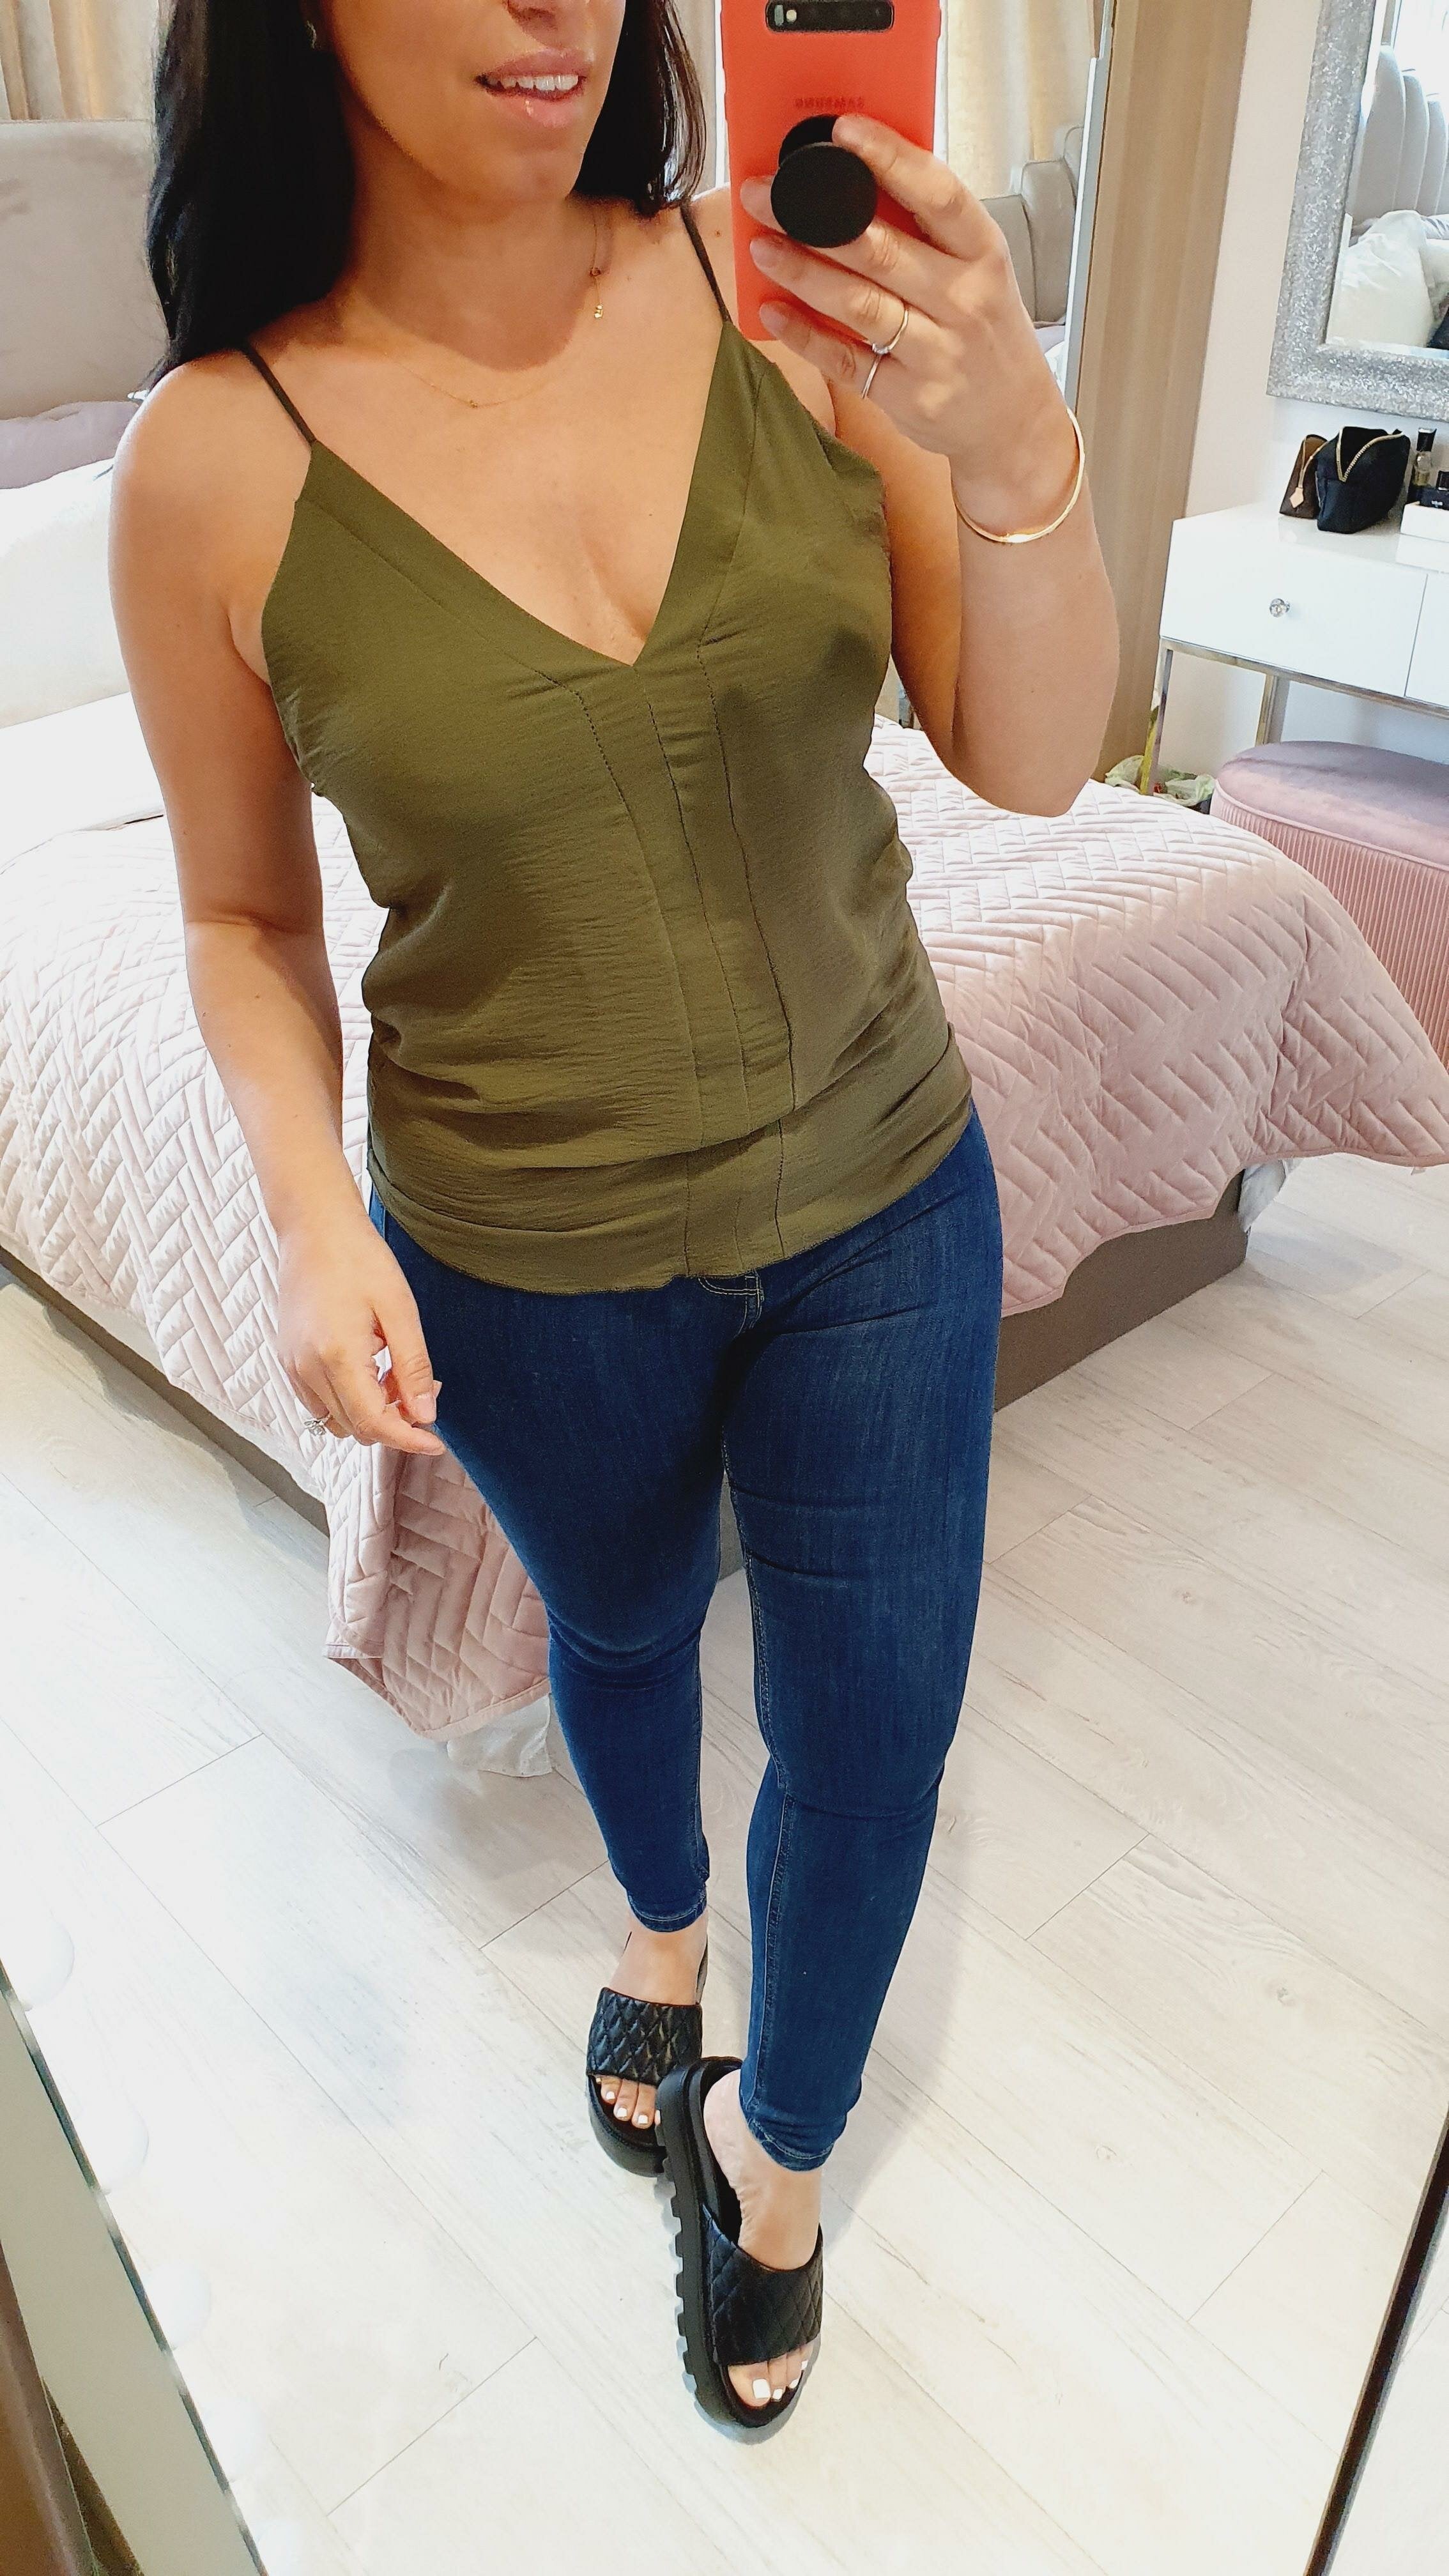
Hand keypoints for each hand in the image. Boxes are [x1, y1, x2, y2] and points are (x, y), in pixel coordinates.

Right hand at [277, 1203, 446, 1453]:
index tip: (435, 1441)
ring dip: (371, 1413)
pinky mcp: (288, 1359)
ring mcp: (292, 1366)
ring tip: (397, 1375)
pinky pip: (319, 1402)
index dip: (408, 1440)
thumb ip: (412, 1366)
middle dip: (395, 1423)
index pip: (374, 1423)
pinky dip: (349, 1400)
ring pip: (336, 1420)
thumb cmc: (359, 1259)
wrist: (314, 1227)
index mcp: (337, 1357)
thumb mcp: (399, 1309)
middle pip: (356, 1428)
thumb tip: (425, 1414)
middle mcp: (307, 1369)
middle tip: (423, 1390)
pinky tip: (372, 1369)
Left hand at [740, 114, 1080, 533]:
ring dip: (803, 273)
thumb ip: (930, 234)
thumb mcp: (980, 273)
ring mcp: (937, 353)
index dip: (890, 159)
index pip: (938, 194)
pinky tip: (773, 311)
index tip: (843, 132)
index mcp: (984, 254)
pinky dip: (805, 335)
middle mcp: (964, 301)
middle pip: (881, 249)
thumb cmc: (986, 333)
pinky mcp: (909, 396)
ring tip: (762, 248)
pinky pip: (846, 361)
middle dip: (813, 218)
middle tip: (764, 195)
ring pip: (859, 304)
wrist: (1014, 422)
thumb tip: (856, 183)